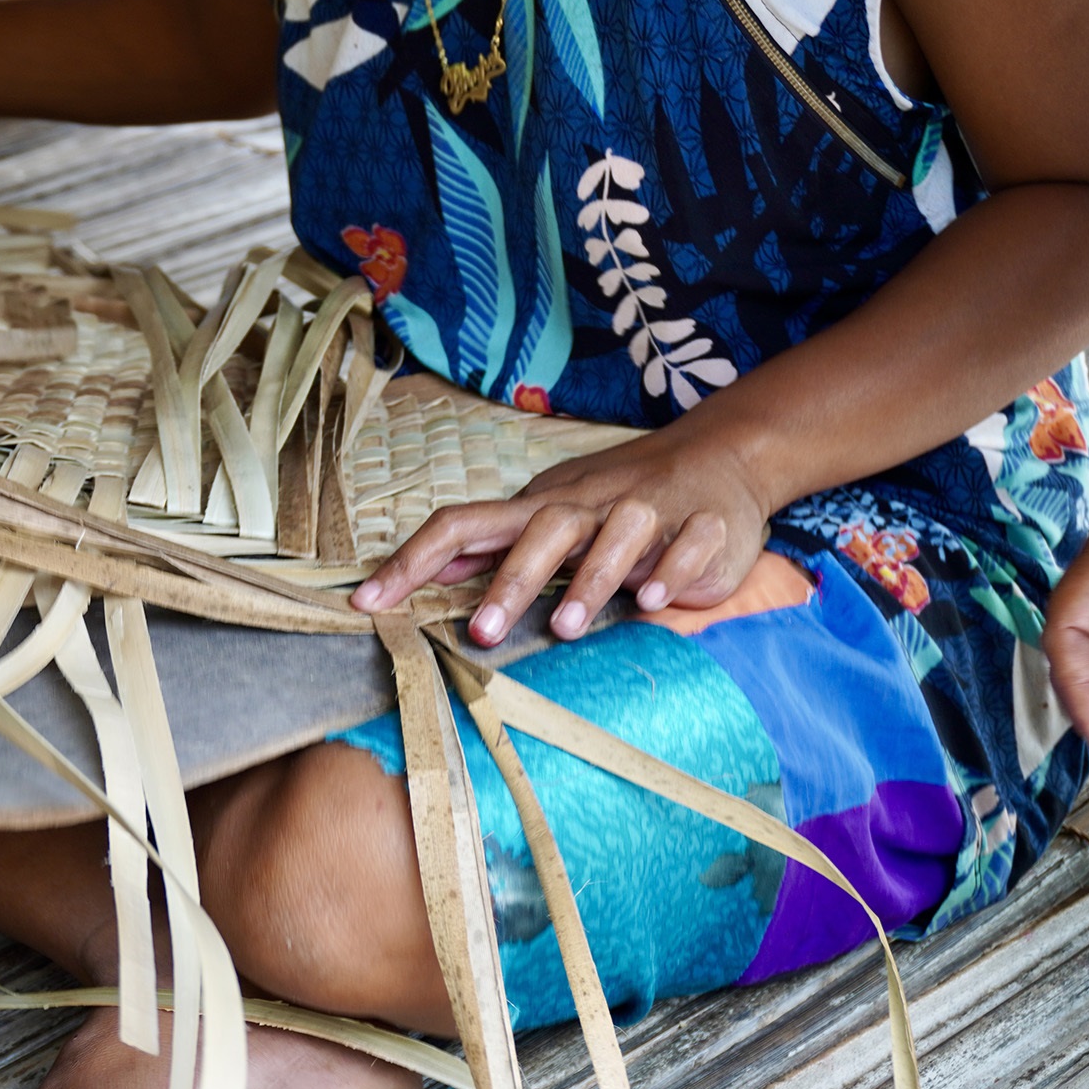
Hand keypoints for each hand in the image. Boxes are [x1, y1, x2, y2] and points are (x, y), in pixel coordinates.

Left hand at [350, 429, 770, 646]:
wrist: (721, 455)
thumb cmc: (618, 500)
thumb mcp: (551, 517)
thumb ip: (498, 545)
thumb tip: (434, 567)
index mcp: (541, 508)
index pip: (464, 524)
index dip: (413, 561)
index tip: (368, 602)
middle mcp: (589, 504)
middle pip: (541, 530)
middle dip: (509, 581)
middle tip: (482, 633)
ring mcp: (648, 509)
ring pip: (615, 534)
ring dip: (590, 581)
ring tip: (565, 628)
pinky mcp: (703, 524)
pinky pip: (685, 544)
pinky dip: (670, 569)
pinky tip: (654, 599)